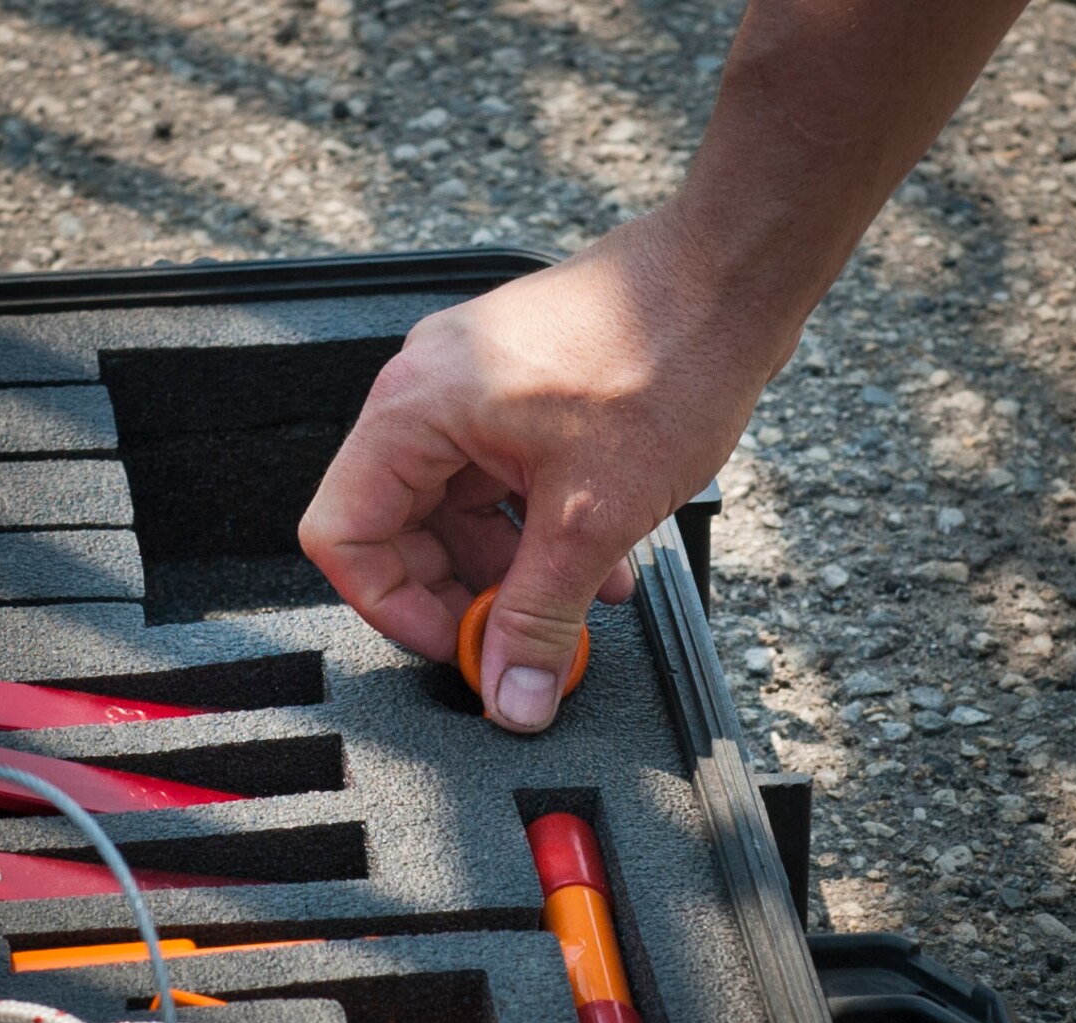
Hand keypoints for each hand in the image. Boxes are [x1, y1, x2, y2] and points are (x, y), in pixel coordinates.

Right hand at [299, 204, 791, 731]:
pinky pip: (497, 485)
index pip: (342, 535)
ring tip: (573, 611)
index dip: (392, 608)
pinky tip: (597, 569)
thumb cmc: (663, 352)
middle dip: (458, 597)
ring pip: (454, 515)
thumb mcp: (592, 517)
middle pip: (396, 531)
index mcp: (414, 410)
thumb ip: (539, 618)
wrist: (733, 274)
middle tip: (514, 640)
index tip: (456, 646)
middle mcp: (427, 393)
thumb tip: (512, 696)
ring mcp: (470, 390)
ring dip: (507, 574)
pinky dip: (536, 536)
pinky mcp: (514, 393)